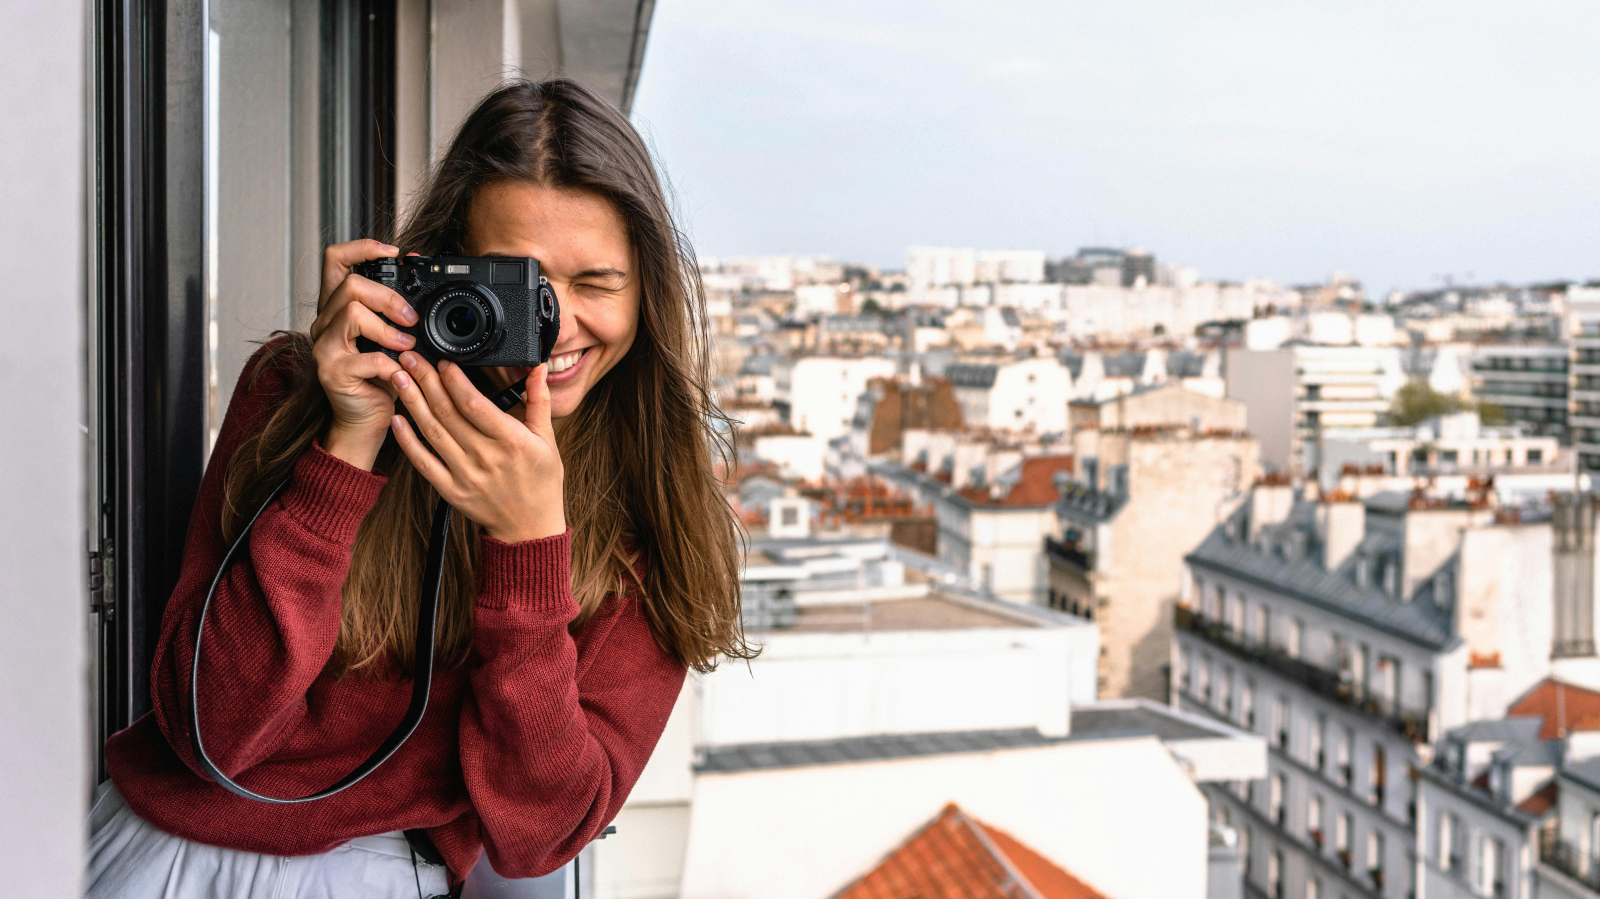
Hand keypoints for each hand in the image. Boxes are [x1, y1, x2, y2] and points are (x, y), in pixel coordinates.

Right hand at [309, 240, 419, 469]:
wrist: (365, 421)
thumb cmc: (380, 379)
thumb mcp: (391, 339)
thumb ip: (398, 311)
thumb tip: (421, 271)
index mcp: (336, 308)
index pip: (335, 260)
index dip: (362, 247)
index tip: (393, 251)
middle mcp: (324, 324)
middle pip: (350, 286)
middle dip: (388, 297)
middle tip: (411, 319)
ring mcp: (324, 348)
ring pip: (352, 314)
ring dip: (388, 330)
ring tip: (407, 348)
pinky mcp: (332, 373)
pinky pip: (365, 358)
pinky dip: (390, 365)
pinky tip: (400, 373)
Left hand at [387, 354, 565, 542]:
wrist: (530, 528)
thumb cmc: (541, 482)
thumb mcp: (547, 440)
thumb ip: (539, 401)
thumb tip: (538, 368)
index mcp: (511, 441)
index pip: (475, 404)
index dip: (455, 380)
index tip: (443, 361)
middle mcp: (486, 457)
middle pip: (448, 412)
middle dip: (426, 381)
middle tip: (411, 358)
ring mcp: (465, 476)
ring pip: (433, 432)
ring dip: (413, 403)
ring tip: (399, 378)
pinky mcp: (451, 491)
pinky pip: (424, 463)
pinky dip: (408, 442)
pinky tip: (398, 421)